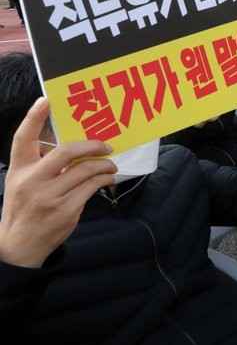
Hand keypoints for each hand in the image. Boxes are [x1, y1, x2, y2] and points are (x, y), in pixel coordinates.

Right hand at [0, 99, 116, 267]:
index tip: (46, 100)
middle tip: (106, 145)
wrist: (20, 244)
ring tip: (110, 164)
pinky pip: (91, 187)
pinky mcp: (66, 210)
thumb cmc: (25, 206)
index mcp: (19, 169)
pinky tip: (107, 178)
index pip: (22, 138)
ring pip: (85, 170)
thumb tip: (73, 146)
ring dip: (104, 164)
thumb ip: (40, 164)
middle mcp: (32, 180)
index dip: (33, 117)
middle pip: (66, 151)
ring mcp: (49, 196)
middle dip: (92, 145)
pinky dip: (103, 179)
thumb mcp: (22, 182)